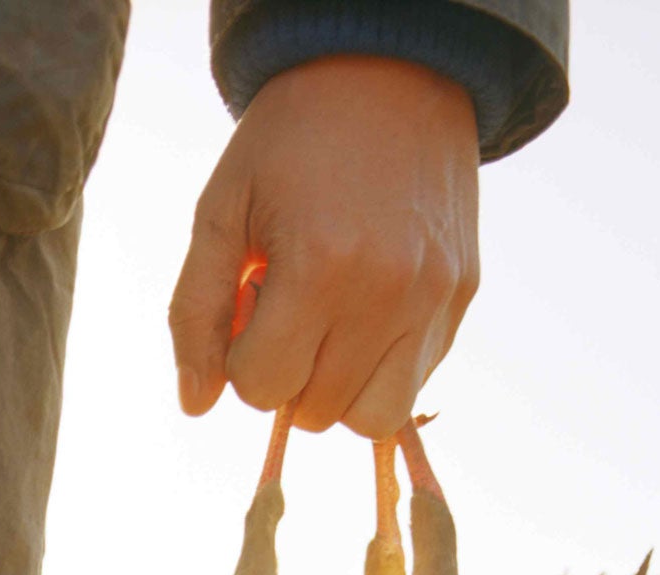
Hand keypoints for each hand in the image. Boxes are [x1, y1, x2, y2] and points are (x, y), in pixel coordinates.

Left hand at [170, 55, 478, 439]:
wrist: (392, 70)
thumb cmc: (290, 142)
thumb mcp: (221, 212)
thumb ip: (196, 313)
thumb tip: (196, 407)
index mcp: (320, 267)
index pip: (261, 389)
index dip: (243, 358)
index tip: (254, 301)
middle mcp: (389, 292)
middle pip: (315, 412)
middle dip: (289, 373)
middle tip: (290, 304)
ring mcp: (435, 298)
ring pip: (372, 418)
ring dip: (337, 388)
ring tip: (329, 322)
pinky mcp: (463, 296)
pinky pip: (415, 384)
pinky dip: (380, 368)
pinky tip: (366, 309)